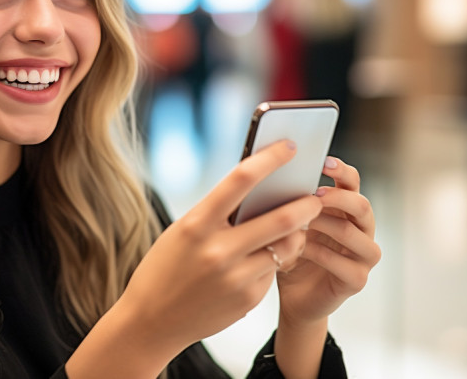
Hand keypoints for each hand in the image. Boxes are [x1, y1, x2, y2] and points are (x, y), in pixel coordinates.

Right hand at [116, 140, 322, 358]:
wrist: (151, 320)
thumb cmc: (166, 266)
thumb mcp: (184, 231)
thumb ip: (218, 213)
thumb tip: (260, 191)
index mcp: (196, 224)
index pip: (240, 180)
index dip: (270, 159)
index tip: (289, 147)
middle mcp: (218, 250)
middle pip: (279, 218)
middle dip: (305, 205)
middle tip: (316, 197)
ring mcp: (235, 277)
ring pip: (285, 247)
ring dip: (298, 234)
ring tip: (299, 227)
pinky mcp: (248, 299)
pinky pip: (272, 271)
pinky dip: (274, 259)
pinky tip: (265, 258)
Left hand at [276, 156, 381, 325]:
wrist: (292, 297)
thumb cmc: (288, 252)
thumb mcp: (285, 223)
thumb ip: (287, 202)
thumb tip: (272, 174)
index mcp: (345, 209)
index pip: (352, 182)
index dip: (341, 170)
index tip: (323, 161)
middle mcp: (361, 229)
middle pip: (361, 205)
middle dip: (337, 198)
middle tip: (313, 195)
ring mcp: (364, 256)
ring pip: (354, 234)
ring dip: (325, 225)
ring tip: (301, 223)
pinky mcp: (357, 280)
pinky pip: (344, 264)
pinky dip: (320, 255)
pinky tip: (300, 249)